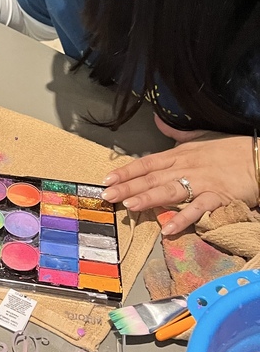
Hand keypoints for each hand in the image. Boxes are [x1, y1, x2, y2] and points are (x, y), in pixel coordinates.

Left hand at [101, 115, 258, 235]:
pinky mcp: (217, 197)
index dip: (126, 171)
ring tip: (129, 206)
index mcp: (179, 154)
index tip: (107, 179)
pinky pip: (197, 210)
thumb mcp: (200, 137)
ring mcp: (201, 182)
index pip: (147, 163)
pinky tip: (167, 229)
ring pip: (169, 191)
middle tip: (107, 195)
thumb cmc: (230, 149)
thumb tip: (159, 122)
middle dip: (128, 187)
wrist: (259, 158)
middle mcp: (185, 167)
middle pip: (152, 178)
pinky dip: (182, 219)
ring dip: (148, 199)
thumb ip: (176, 133)